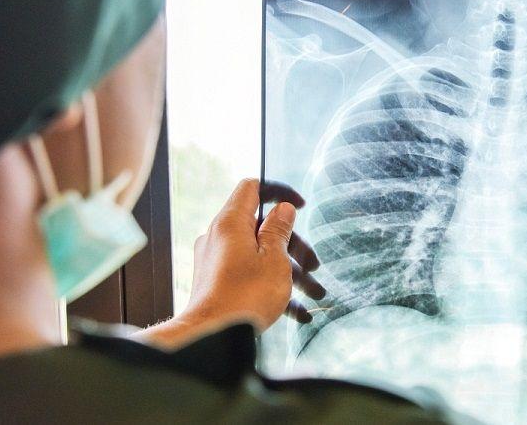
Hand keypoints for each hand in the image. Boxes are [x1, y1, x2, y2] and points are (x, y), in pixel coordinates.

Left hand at [134, 178, 323, 346]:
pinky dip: (272, 286)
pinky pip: (248, 275)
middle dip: (292, 245)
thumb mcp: (274, 259)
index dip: (279, 192)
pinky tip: (298, 311)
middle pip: (260, 227)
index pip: (253, 188)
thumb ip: (279, 230)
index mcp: (231, 223)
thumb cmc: (244, 298)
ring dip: (289, 271)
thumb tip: (283, 209)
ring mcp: (215, 261)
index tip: (299, 206)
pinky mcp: (216, 283)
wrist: (211, 338)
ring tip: (314, 293)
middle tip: (314, 264)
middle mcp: (219, 237)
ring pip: (258, 255)